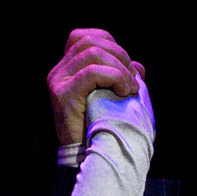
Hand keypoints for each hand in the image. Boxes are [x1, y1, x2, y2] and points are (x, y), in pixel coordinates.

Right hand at [47, 29, 144, 151]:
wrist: (90, 158)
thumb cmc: (104, 130)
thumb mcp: (114, 99)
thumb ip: (121, 80)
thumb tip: (138, 66)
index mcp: (66, 69)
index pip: (83, 37)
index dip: (110, 44)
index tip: (126, 67)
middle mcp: (58, 72)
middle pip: (90, 42)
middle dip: (120, 56)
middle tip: (133, 81)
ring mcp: (58, 82)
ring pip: (93, 54)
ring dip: (120, 69)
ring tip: (131, 89)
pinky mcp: (63, 95)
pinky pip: (92, 72)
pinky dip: (115, 77)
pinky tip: (124, 92)